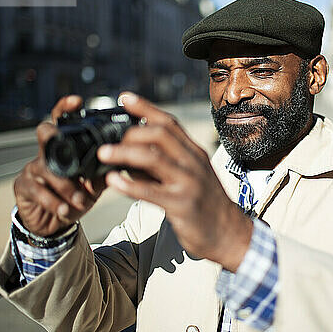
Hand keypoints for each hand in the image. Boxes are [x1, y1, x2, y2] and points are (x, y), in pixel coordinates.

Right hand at [14, 95, 105, 236]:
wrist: (55, 223)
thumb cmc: (74, 198)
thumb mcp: (94, 185)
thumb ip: (104, 172)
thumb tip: (122, 161)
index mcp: (63, 149)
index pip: (61, 122)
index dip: (66, 108)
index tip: (77, 101)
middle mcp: (45, 153)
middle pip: (45, 135)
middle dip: (53, 135)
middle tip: (62, 142)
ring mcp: (32, 169)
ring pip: (47, 169)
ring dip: (67, 186)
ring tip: (81, 200)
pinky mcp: (23, 186)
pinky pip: (39, 191)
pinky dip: (55, 202)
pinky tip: (65, 209)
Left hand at [98, 92, 252, 271]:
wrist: (229, 234)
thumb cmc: (204, 204)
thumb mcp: (188, 176)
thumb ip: (162, 164)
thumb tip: (126, 156)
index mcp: (194, 152)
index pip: (169, 122)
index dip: (145, 108)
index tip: (124, 98)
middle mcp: (193, 162)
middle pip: (161, 134)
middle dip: (131, 132)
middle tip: (108, 139)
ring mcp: (189, 183)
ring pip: (154, 158)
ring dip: (125, 153)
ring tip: (102, 154)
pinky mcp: (182, 205)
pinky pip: (152, 192)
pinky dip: (130, 185)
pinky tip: (112, 182)